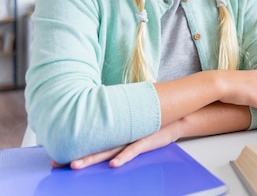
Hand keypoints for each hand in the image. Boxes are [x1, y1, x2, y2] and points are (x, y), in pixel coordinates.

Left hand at [51, 121, 182, 169]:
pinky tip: (113, 165)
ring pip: (108, 150)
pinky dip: (122, 157)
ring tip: (75, 165)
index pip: (91, 141)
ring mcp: (131, 138)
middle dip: (75, 156)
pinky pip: (131, 151)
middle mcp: (120, 135)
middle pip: (94, 148)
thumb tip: (100, 129)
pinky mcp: (145, 141)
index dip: (74, 148)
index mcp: (115, 132)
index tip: (55, 155)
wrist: (175, 118)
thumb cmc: (152, 124)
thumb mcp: (132, 125)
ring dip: (91, 158)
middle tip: (56, 163)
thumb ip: (117, 127)